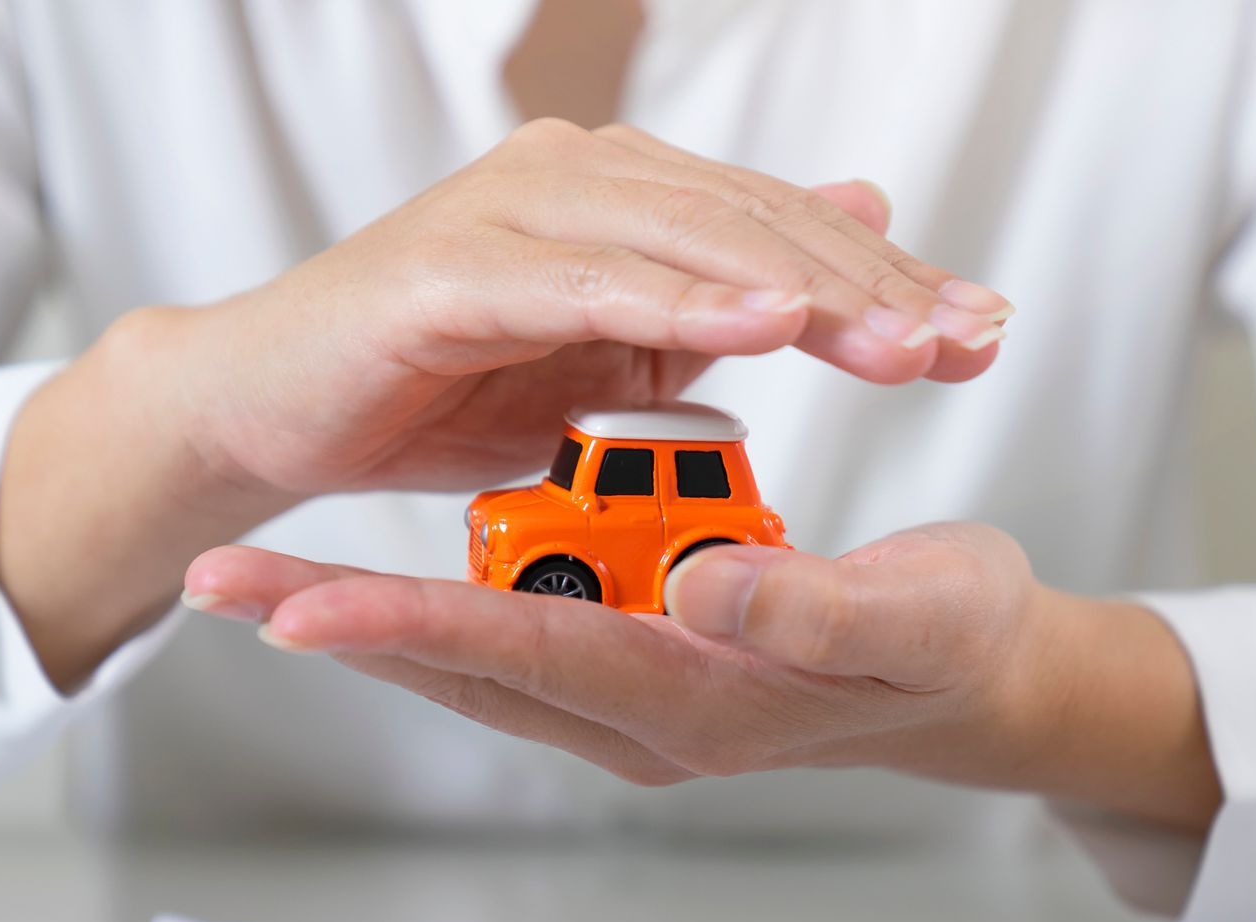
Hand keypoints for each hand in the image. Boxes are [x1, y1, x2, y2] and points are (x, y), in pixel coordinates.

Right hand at [136, 119, 1011, 499]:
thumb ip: (713, 302)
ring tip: (893, 337)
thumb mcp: (605, 353)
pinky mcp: (449, 273)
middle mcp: (574, 179)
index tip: (981, 332)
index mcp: (621, 198)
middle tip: (965, 336)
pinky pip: (580, 286)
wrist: (273, 409)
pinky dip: (671, 303)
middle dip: (870, 283)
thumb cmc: (435, 386)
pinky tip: (757, 327)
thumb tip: (826, 264)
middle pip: (752, 222)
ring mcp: (511, 214)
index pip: (778, 229)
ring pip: (684, 239)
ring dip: (798, 288)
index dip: (885, 277)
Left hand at [181, 526, 1221, 831]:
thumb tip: (697, 590)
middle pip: (470, 668)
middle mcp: (644, 715)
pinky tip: (364, 584)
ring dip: (365, 621)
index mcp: (704, 704)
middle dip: (340, 626)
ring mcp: (631, 697)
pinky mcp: (632, 662)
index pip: (540, 656)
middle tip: (219, 581)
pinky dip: (433, 609)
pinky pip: (513, 636)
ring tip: (252, 581)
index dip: (422, 625)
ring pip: (474, 659)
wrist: (971, 677)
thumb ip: (814, 609)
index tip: (305, 607)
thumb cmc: (950, 645)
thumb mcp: (914, 616)